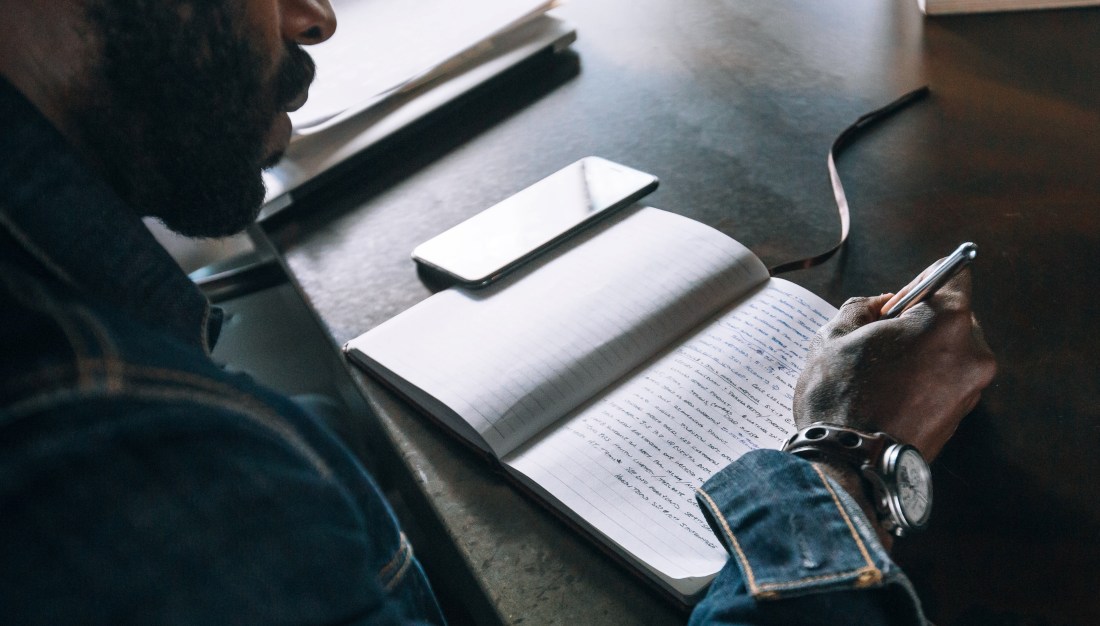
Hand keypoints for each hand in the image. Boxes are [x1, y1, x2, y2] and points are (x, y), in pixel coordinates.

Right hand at [793, 267, 995, 461]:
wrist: (850, 467)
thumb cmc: (839, 397)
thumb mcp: (833, 335)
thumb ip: (862, 308)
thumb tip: (881, 306)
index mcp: (946, 321)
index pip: (954, 274)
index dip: (923, 280)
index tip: (899, 298)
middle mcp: (972, 353)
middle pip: (953, 316)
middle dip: (920, 320)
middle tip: (881, 335)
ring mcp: (971, 388)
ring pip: (950, 350)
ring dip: (922, 351)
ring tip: (881, 371)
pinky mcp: (962, 416)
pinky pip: (947, 380)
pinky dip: (925, 378)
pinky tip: (890, 393)